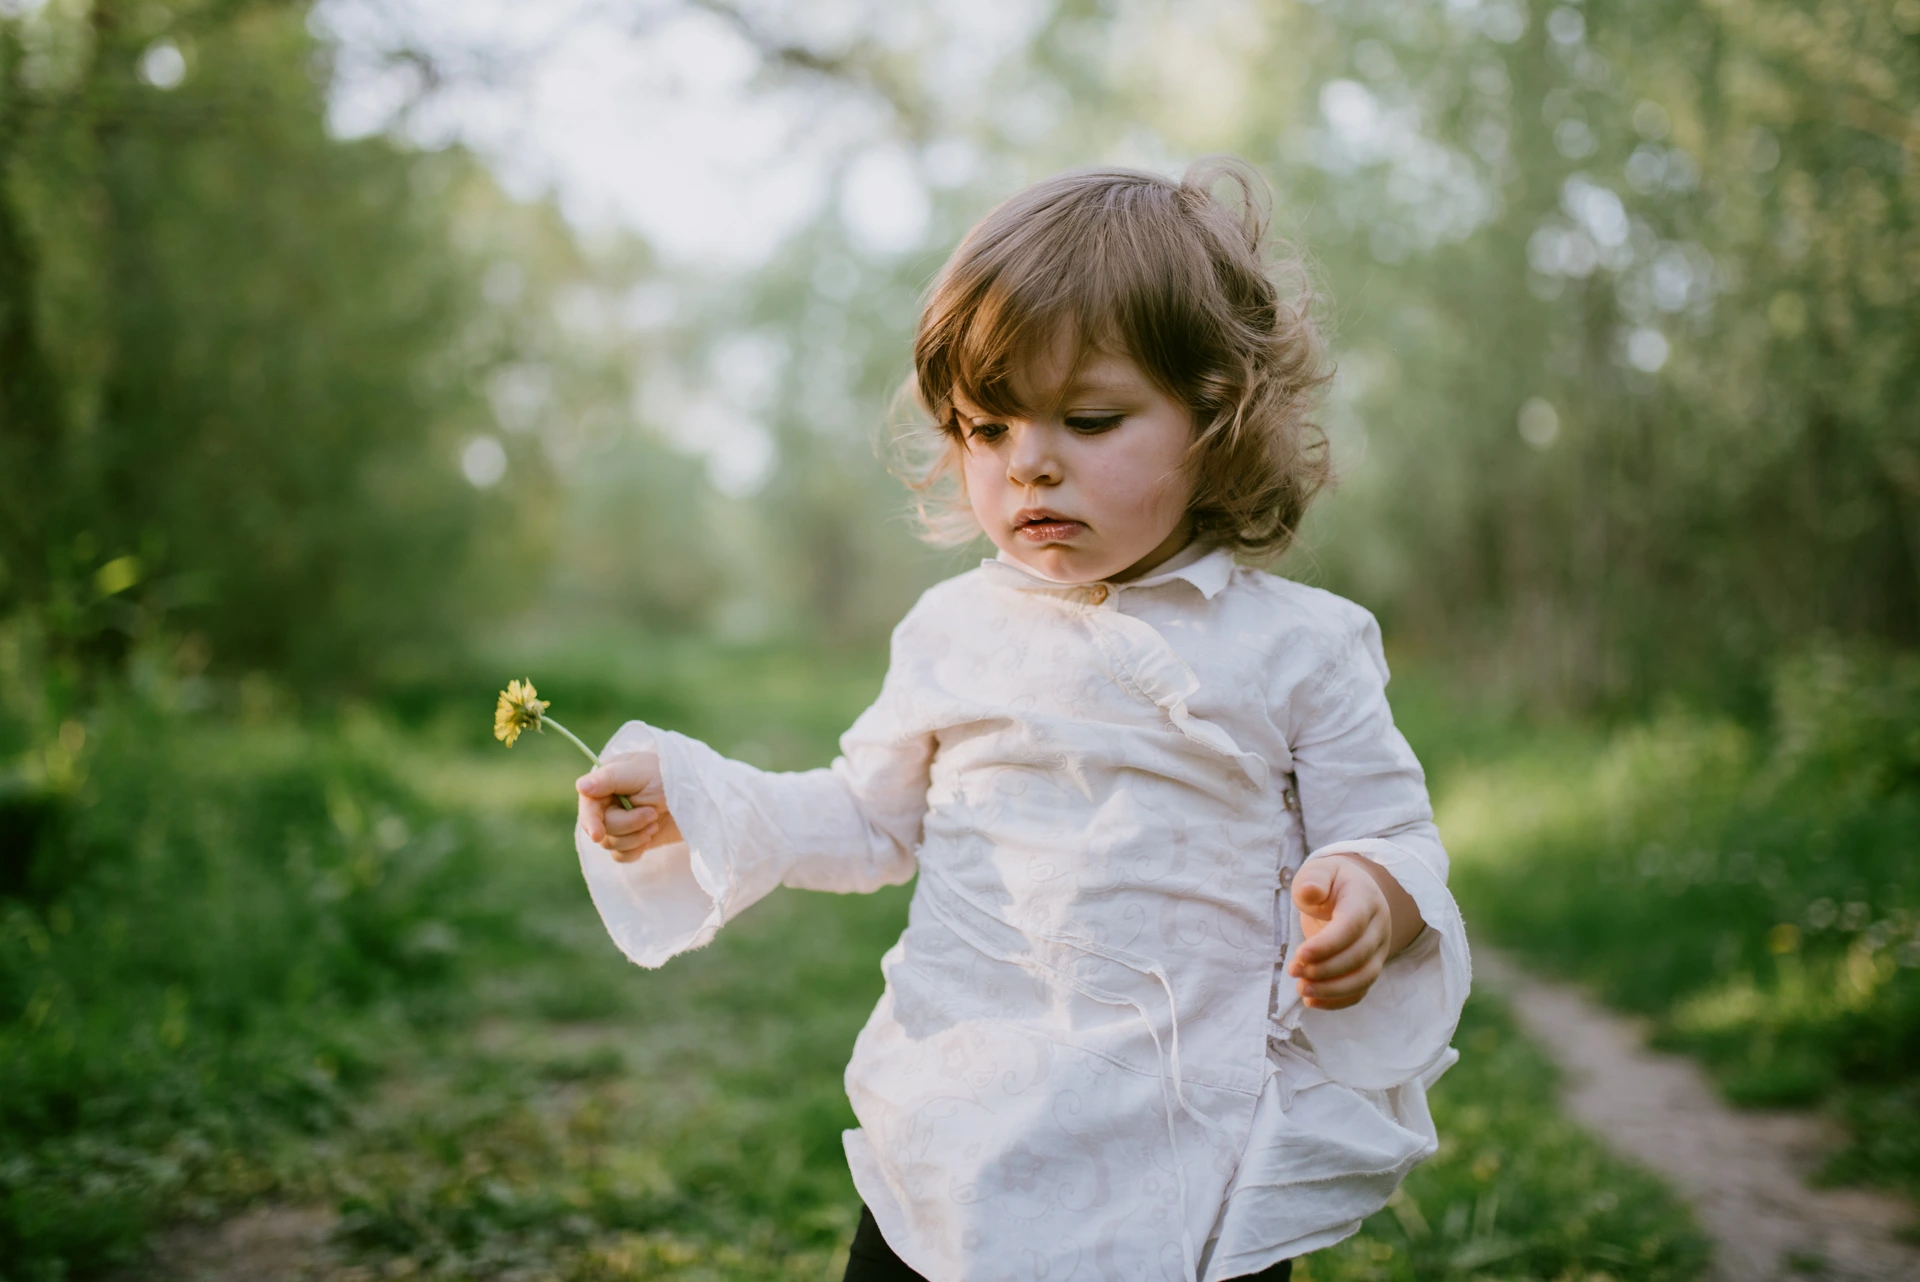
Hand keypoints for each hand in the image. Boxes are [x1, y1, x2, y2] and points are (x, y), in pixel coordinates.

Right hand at [576, 752, 681, 861]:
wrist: (699, 797)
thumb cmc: (670, 775)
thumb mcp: (639, 773)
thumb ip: (609, 779)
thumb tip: (580, 786)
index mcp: (605, 782)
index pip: (588, 805)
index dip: (590, 821)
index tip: (598, 834)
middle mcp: (609, 804)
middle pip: (600, 829)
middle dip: (627, 825)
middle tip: (652, 814)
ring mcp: (620, 823)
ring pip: (611, 844)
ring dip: (635, 837)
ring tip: (655, 821)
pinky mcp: (633, 840)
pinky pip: (621, 856)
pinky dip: (635, 850)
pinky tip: (650, 837)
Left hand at [1287, 853, 1423, 1009]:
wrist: (1352, 891)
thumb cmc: (1330, 882)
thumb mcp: (1319, 871)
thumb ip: (1314, 879)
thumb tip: (1309, 892)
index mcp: (1365, 899)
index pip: (1352, 926)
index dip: (1327, 944)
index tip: (1300, 954)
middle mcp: (1378, 927)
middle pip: (1359, 956)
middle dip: (1325, 969)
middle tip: (1293, 971)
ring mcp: (1379, 950)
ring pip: (1364, 978)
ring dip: (1331, 990)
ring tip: (1301, 989)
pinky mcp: (1371, 967)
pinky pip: (1361, 991)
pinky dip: (1338, 1001)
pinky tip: (1312, 1002)